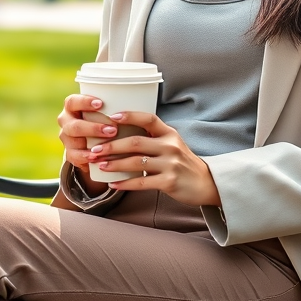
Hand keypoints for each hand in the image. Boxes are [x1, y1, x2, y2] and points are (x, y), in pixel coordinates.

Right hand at [57, 94, 116, 195]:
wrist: (93, 141)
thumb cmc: (104, 120)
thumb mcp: (107, 110)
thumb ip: (115, 105)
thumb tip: (142, 98)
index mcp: (72, 106)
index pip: (73, 101)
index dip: (84, 102)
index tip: (101, 104)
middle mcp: (66, 121)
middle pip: (74, 125)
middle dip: (93, 128)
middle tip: (113, 130)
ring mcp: (66, 138)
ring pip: (73, 140)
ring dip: (92, 143)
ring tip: (108, 145)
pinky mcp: (70, 153)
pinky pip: (74, 156)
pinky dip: (86, 157)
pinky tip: (97, 158)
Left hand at [88, 111, 221, 207]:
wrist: (206, 183)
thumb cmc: (182, 162)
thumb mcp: (172, 144)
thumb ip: (153, 138)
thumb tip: (121, 133)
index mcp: (169, 133)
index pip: (149, 119)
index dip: (130, 116)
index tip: (111, 117)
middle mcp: (170, 146)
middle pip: (136, 142)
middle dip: (112, 145)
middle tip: (95, 149)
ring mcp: (170, 164)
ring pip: (136, 162)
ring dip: (115, 164)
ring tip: (100, 165)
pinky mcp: (169, 182)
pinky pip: (142, 182)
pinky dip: (125, 183)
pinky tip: (113, 184)